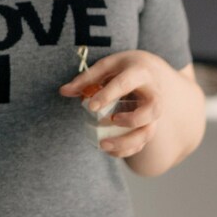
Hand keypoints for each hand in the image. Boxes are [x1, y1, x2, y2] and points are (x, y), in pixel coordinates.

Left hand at [59, 49, 180, 159]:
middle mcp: (153, 94)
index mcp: (139, 73)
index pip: (125, 84)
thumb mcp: (107, 66)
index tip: (91, 106)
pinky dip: (126, 150)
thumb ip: (87, 78)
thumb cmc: (124, 67)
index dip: (108, 95)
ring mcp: (153, 113)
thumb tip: (63, 91)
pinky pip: (142, 143)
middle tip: (111, 121)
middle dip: (132, 120)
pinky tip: (109, 150)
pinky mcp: (150, 125)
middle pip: (152, 111)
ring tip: (104, 145)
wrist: (150, 71)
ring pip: (148, 132)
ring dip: (127, 143)